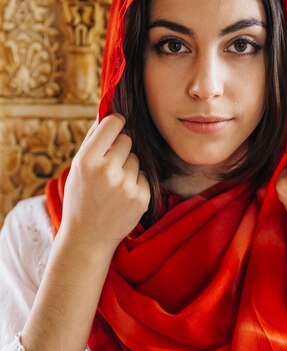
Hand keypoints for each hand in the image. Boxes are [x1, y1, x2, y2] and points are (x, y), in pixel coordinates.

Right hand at [59, 113, 149, 253]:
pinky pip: (144, 175)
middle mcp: (107, 171)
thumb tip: (109, 112)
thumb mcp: (77, 168)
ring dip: (129, 168)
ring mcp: (126, 185)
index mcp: (87, 160)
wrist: (87, 237)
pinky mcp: (141, 197)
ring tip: (114, 186)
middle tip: (109, 168)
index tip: (117, 127)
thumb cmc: (81, 197)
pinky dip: (137, 183)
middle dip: (120, 150)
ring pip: (137, 159)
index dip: (117, 123)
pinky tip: (123, 197)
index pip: (113, 124)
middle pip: (127, 140)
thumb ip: (92, 140)